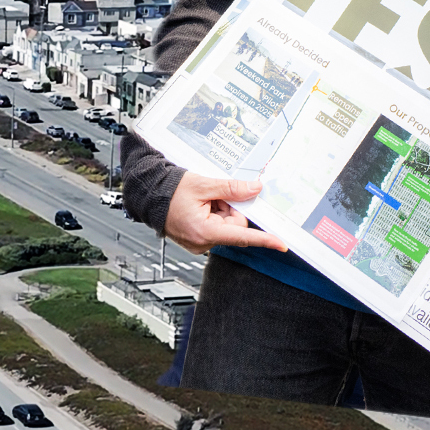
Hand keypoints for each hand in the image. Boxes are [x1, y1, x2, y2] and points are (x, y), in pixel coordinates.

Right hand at [162, 171, 285, 256]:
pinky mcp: (199, 241)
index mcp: (204, 231)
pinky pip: (217, 227)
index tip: (281, 244)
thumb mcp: (204, 185)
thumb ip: (232, 188)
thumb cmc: (169, 192)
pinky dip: (213, 215)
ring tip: (203, 201)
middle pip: (235, 226)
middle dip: (230, 208)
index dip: (264, 239)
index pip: (242, 235)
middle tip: (214, 197)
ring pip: (227, 226)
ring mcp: (200, 244)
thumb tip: (254, 189)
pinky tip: (200, 207)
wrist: (149, 195)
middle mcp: (203, 242)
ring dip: (220, 210)